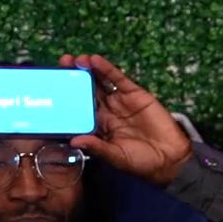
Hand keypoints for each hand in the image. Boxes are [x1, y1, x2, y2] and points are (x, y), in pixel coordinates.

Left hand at [63, 54, 192, 184]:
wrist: (169, 158)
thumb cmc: (140, 162)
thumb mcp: (115, 157)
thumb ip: (97, 147)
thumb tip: (74, 140)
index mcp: (98, 127)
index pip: (78, 109)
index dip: (67, 98)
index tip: (54, 88)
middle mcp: (106, 111)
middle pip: (86, 91)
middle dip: (74, 78)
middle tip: (62, 65)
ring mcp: (119, 101)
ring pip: (100, 82)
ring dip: (88, 70)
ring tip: (76, 60)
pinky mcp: (134, 94)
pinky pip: (118, 79)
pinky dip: (107, 69)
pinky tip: (95, 60)